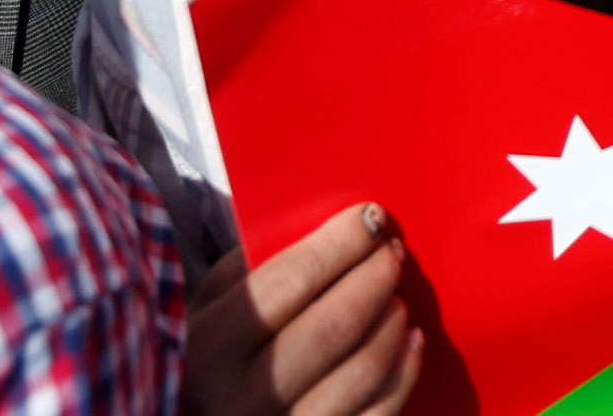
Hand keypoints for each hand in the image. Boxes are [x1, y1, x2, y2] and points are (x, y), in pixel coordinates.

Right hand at [182, 202, 420, 415]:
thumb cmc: (206, 362)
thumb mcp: (201, 312)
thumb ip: (249, 269)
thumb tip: (325, 231)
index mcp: (209, 349)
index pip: (291, 280)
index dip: (341, 243)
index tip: (371, 217)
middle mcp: (242, 398)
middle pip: (336, 325)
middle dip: (375, 278)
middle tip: (392, 254)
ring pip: (363, 371)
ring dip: (393, 323)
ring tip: (398, 299)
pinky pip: (379, 413)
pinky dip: (405, 372)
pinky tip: (411, 343)